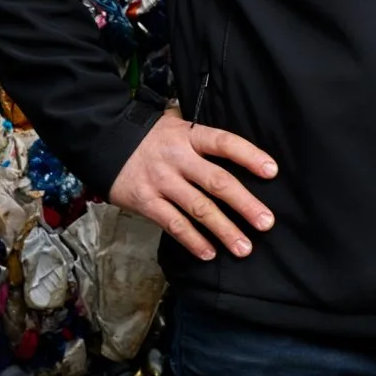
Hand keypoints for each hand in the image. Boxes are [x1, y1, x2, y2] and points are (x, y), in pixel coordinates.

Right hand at [109, 106, 277, 260]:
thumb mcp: (174, 123)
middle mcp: (178, 158)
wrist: (103, 139)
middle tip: (266, 222)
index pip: (225, 143)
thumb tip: (230, 145)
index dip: (249, 156)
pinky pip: (173, 224)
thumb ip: (199, 135)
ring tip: (244, 247)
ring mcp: (162, 181)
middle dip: (244, 204)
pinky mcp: (146, 202)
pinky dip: (193, 240)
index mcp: (189, 135)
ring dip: (224, 230)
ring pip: (198, 208)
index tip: (272, 171)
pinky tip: (209, 252)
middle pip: (217, 181)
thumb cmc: (148, 134)